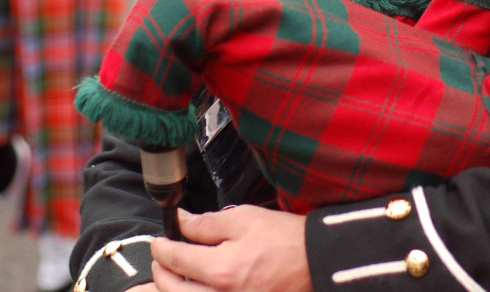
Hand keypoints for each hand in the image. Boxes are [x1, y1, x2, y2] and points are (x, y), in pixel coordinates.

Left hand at [149, 205, 310, 291]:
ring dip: (170, 289)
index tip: (160, 240)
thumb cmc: (284, 238)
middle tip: (161, 258)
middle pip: (172, 289)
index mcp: (222, 270)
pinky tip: (191, 286)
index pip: (177, 258)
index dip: (162, 246)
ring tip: (170, 276)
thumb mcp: (245, 218)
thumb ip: (207, 222)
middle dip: (161, 271)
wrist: (315, 262)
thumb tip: (181, 221)